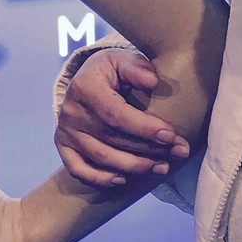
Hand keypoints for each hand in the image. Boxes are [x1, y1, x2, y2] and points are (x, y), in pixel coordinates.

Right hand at [56, 49, 191, 188]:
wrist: (86, 81)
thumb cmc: (111, 72)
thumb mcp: (123, 60)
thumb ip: (137, 68)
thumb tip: (152, 81)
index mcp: (85, 87)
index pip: (116, 114)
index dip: (144, 128)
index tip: (170, 135)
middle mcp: (71, 112)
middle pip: (112, 138)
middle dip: (149, 149)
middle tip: (177, 153)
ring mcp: (65, 132)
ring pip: (101, 157)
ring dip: (134, 167)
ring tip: (162, 167)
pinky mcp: (64, 147)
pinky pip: (79, 170)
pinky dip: (101, 179)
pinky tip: (123, 180)